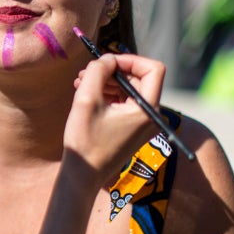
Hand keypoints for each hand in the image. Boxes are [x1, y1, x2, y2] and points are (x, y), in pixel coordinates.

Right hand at [65, 54, 164, 180]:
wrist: (83, 175)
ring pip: (129, 89)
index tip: (106, 62)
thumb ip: (97, 71)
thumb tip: (107, 57)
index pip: (153, 69)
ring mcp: (144, 124)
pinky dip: (108, 94)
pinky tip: (86, 94)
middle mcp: (152, 116)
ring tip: (80, 83)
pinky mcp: (134, 128)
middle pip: (139, 78)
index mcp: (148, 110)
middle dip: (112, 71)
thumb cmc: (85, 140)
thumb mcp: (87, 99)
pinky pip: (125, 102)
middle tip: (86, 72)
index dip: (130, 60)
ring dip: (106, 82)